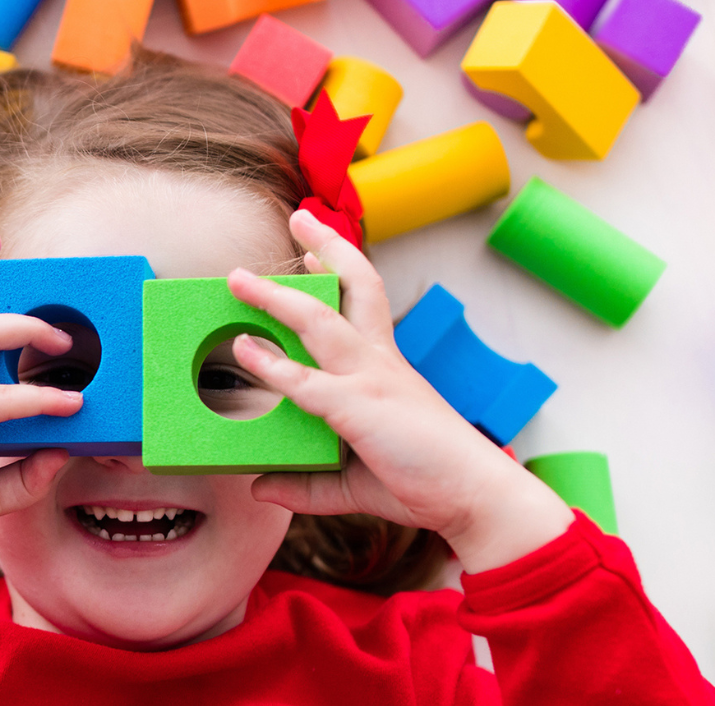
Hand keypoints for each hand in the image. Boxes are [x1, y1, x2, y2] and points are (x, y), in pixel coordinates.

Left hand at [229, 210, 574, 571]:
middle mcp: (380, 362)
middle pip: (355, 287)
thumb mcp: (352, 484)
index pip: (365, 302)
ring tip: (237, 279)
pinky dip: (273, 365)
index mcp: (386, 368)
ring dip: (276, 297)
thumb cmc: (424, 483)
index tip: (317, 247)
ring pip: (319, 321)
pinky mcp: (361, 408)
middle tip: (298, 216)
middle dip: (326, 246)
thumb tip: (259, 487)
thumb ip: (306, 484)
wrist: (476, 498)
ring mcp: (371, 380)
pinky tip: (244, 349)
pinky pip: (308, 381)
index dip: (342, 268)